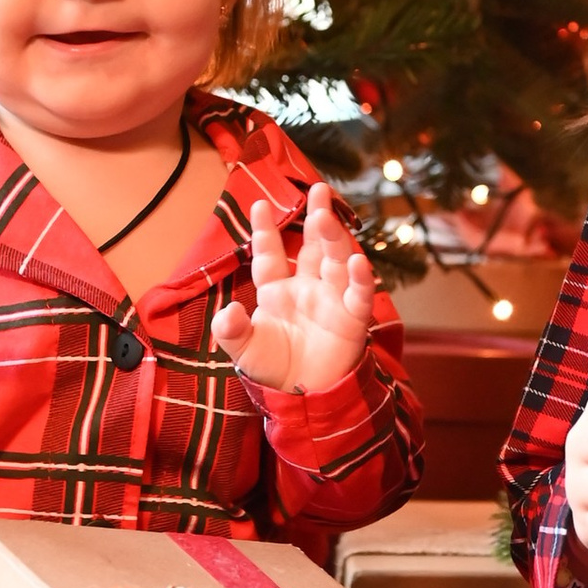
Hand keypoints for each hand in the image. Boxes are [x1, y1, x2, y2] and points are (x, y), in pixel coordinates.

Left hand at [212, 183, 375, 395]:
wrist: (303, 398)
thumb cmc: (274, 368)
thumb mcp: (243, 350)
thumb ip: (230, 330)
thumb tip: (227, 311)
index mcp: (277, 290)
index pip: (271, 254)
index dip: (266, 230)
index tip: (259, 204)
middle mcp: (307, 287)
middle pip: (313, 247)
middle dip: (316, 218)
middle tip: (318, 190)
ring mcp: (331, 300)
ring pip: (336, 262)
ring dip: (333, 239)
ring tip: (326, 216)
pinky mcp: (352, 319)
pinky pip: (358, 295)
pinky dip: (360, 279)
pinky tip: (357, 261)